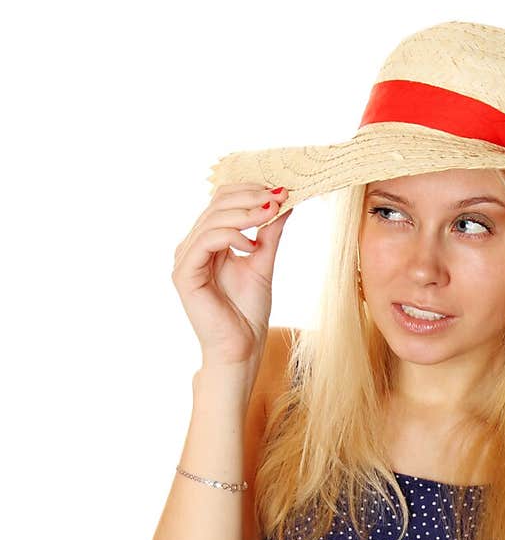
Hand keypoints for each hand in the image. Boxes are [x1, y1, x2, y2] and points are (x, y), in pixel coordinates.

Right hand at [171, 182, 291, 367]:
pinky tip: (251, 244)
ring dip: (245, 213)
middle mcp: (193, 246)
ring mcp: (186, 259)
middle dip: (250, 197)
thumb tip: (284, 201)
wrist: (240, 349)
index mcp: (208, 242)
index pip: (222, 201)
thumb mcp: (263, 263)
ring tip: (271, 214)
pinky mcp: (184, 274)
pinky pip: (206, 241)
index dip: (249, 190)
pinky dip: (231, 236)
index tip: (281, 190)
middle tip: (279, 196)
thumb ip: (269, 233)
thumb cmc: (248, 313)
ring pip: (212, 219)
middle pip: (216, 204)